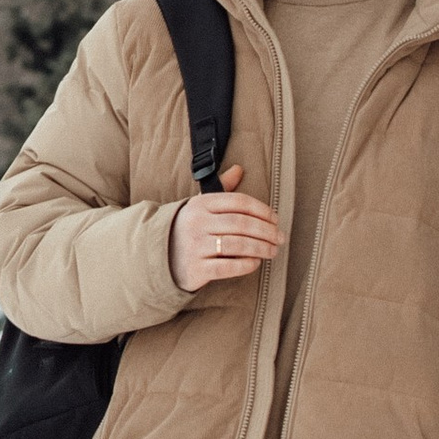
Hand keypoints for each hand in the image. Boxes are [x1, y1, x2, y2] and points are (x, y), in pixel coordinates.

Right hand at [168, 162, 281, 293]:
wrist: (157, 256)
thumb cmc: (187, 228)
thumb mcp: (200, 206)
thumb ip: (222, 188)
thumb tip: (239, 169)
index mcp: (201, 204)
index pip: (239, 202)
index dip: (262, 210)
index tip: (275, 219)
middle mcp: (197, 223)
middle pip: (241, 224)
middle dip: (266, 231)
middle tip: (280, 238)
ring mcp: (195, 246)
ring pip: (237, 245)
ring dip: (261, 248)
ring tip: (273, 251)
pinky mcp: (196, 269)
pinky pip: (227, 267)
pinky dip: (245, 265)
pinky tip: (255, 263)